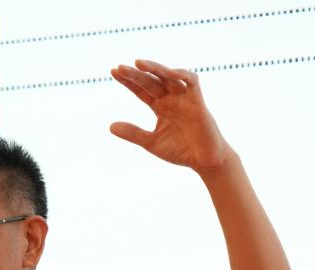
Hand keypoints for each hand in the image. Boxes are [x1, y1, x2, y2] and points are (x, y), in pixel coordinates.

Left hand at [110, 59, 233, 174]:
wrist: (204, 161)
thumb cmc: (181, 151)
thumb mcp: (151, 142)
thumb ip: (133, 133)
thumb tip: (110, 126)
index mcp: (160, 107)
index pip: (142, 89)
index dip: (129, 81)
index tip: (114, 71)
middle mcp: (171, 99)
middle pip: (151, 81)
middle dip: (136, 74)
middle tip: (120, 68)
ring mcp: (184, 98)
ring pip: (168, 76)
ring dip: (154, 68)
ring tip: (138, 63)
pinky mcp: (198, 101)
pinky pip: (191, 81)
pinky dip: (180, 74)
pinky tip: (167, 71)